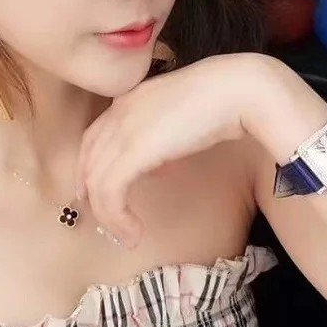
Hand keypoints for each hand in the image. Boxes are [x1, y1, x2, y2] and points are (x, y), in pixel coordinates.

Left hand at [76, 53, 265, 248]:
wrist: (236, 91)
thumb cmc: (222, 100)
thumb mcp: (181, 118)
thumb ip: (163, 136)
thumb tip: (158, 165)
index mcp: (130, 99)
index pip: (94, 137)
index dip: (90, 167)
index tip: (96, 194)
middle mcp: (120, 111)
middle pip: (89, 160)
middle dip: (93, 195)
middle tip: (108, 221)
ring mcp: (124, 128)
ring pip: (96, 181)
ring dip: (108, 215)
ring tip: (127, 235)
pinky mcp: (134, 149)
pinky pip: (110, 191)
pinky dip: (116, 216)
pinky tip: (134, 231)